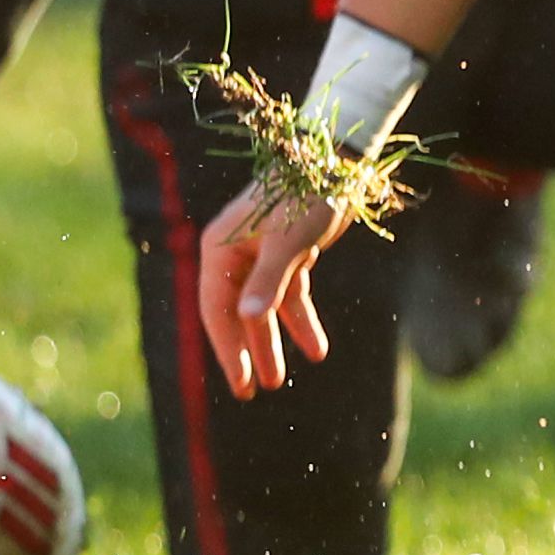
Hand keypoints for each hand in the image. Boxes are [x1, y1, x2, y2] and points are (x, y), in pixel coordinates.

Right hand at [195, 181, 348, 398]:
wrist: (338, 162)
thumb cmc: (306, 196)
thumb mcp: (288, 243)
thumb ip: (269, 281)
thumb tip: (248, 317)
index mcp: (219, 249)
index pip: (215, 309)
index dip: (227, 348)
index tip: (241, 381)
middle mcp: (233, 253)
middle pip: (235, 313)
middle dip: (247, 351)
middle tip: (251, 391)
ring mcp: (260, 255)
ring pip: (264, 308)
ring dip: (274, 341)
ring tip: (281, 379)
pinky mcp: (288, 254)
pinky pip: (290, 296)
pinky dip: (302, 321)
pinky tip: (317, 350)